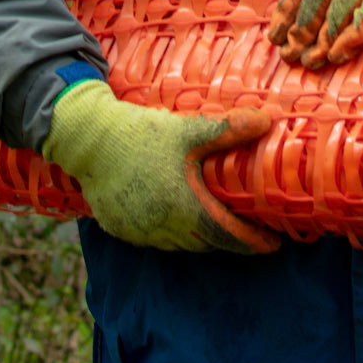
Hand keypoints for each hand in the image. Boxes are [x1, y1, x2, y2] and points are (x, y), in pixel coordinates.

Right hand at [43, 80, 278, 253]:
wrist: (87, 138)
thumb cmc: (140, 134)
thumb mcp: (187, 129)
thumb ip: (228, 130)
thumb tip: (269, 119)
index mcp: (182, 207)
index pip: (227, 237)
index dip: (253, 242)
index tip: (274, 243)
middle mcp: (160, 228)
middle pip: (204, 242)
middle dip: (229, 238)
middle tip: (249, 227)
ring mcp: (138, 232)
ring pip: (179, 243)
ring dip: (199, 235)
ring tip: (216, 219)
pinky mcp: (119, 228)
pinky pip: (154, 238)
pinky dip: (171, 230)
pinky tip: (176, 213)